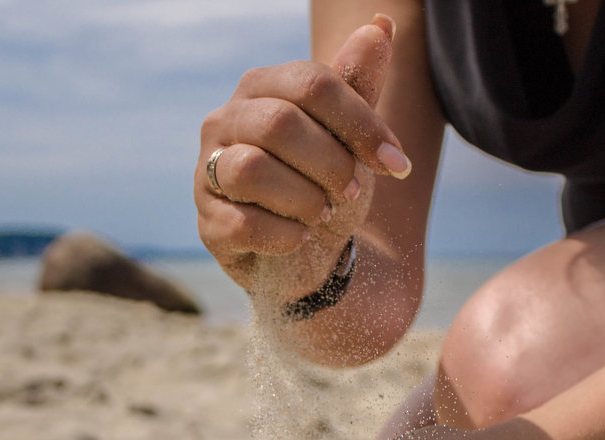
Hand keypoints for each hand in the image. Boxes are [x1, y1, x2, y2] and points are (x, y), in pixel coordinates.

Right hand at [195, 15, 411, 301]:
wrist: (308, 249)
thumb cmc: (325, 181)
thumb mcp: (348, 135)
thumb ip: (359, 84)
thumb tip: (381, 25)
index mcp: (261, 88)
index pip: (311, 84)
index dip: (361, 124)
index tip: (397, 164)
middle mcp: (224, 122)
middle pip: (279, 123)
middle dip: (331, 163)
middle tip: (353, 190)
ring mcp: (207, 172)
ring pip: (251, 169)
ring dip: (305, 198)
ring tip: (323, 213)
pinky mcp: (207, 223)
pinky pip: (243, 223)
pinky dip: (286, 235)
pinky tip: (302, 237)